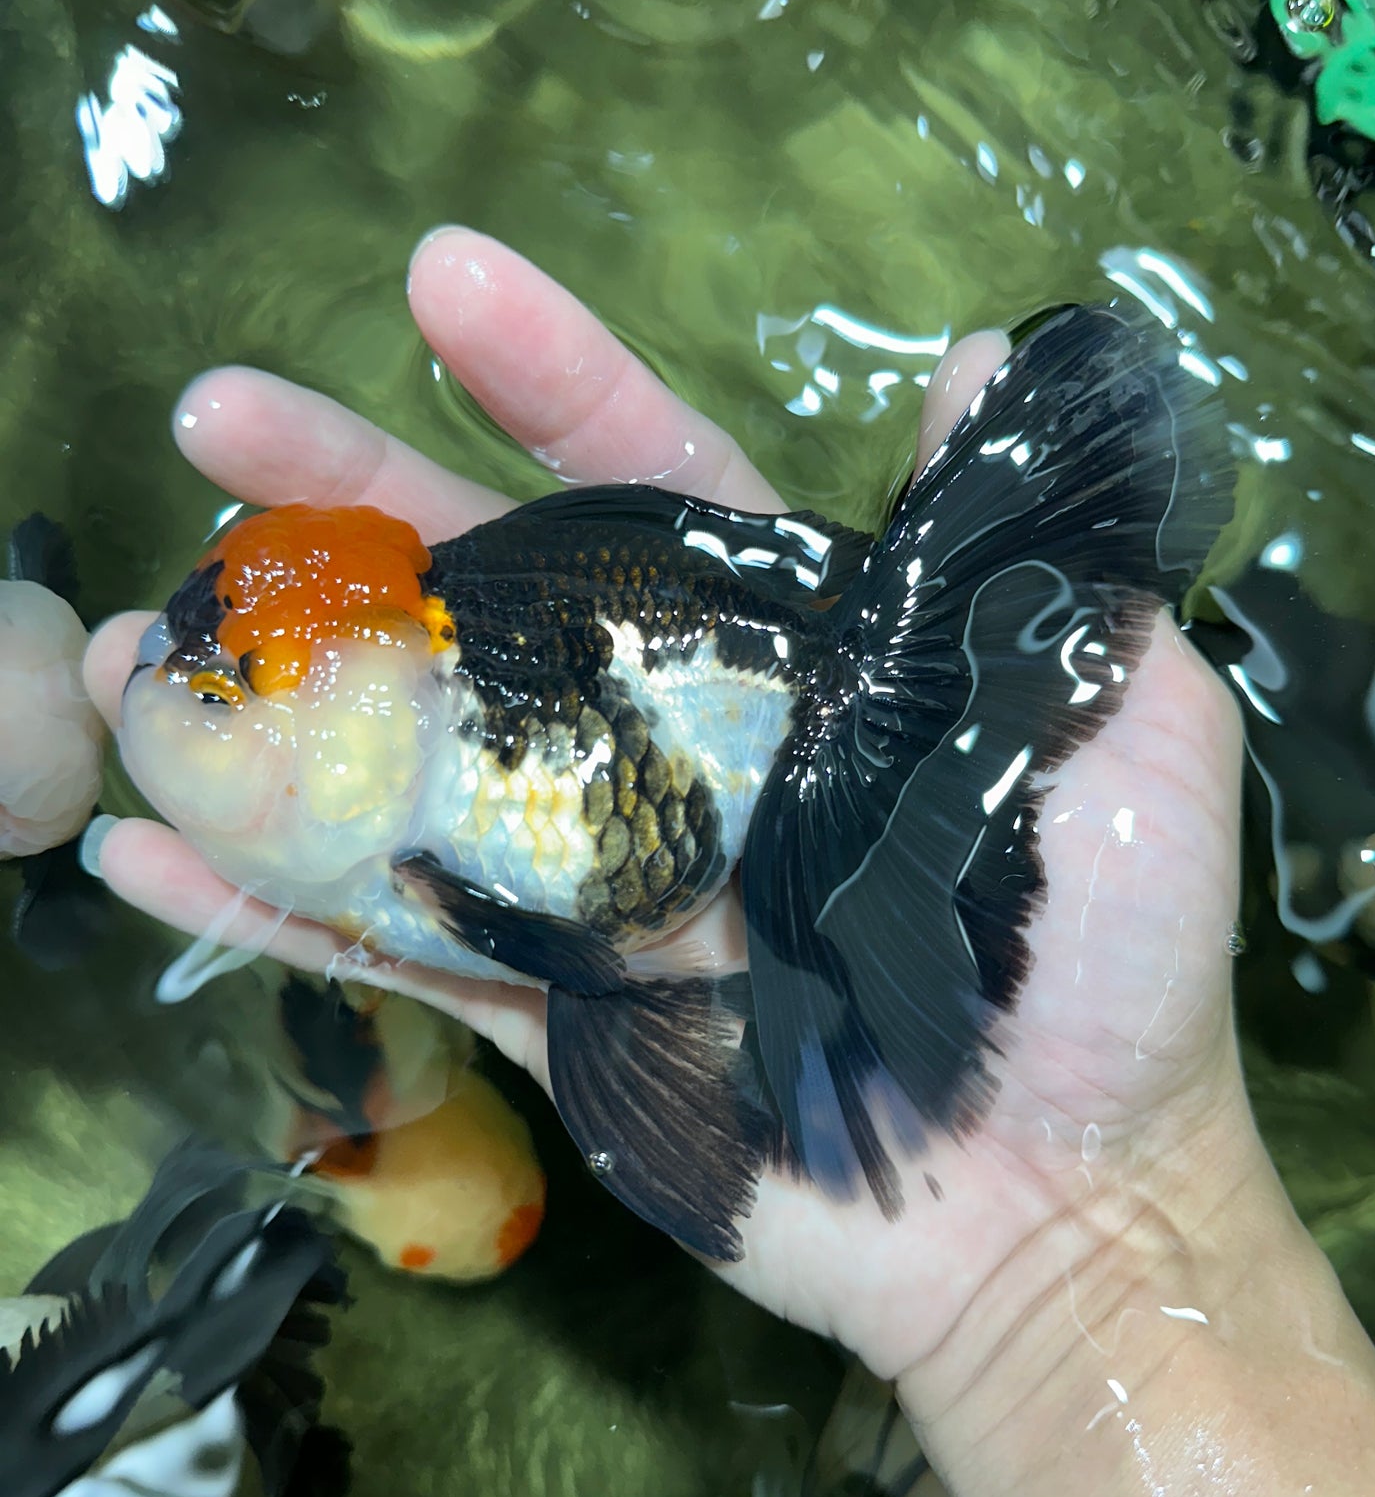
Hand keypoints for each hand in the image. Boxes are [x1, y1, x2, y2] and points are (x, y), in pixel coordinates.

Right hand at [85, 226, 1253, 1393]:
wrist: (1073, 1209)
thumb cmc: (1116, 969)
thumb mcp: (1124, 730)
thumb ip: (1037, 570)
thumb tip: (985, 361)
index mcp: (802, 663)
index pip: (660, 491)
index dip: (554, 386)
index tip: (443, 286)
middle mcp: (683, 750)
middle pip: (491, 604)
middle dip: (352, 504)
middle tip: (211, 422)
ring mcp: (604, 887)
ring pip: (407, 769)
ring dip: (266, 705)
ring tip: (128, 649)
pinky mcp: (559, 1022)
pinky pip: (397, 953)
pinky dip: (269, 909)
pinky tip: (143, 855)